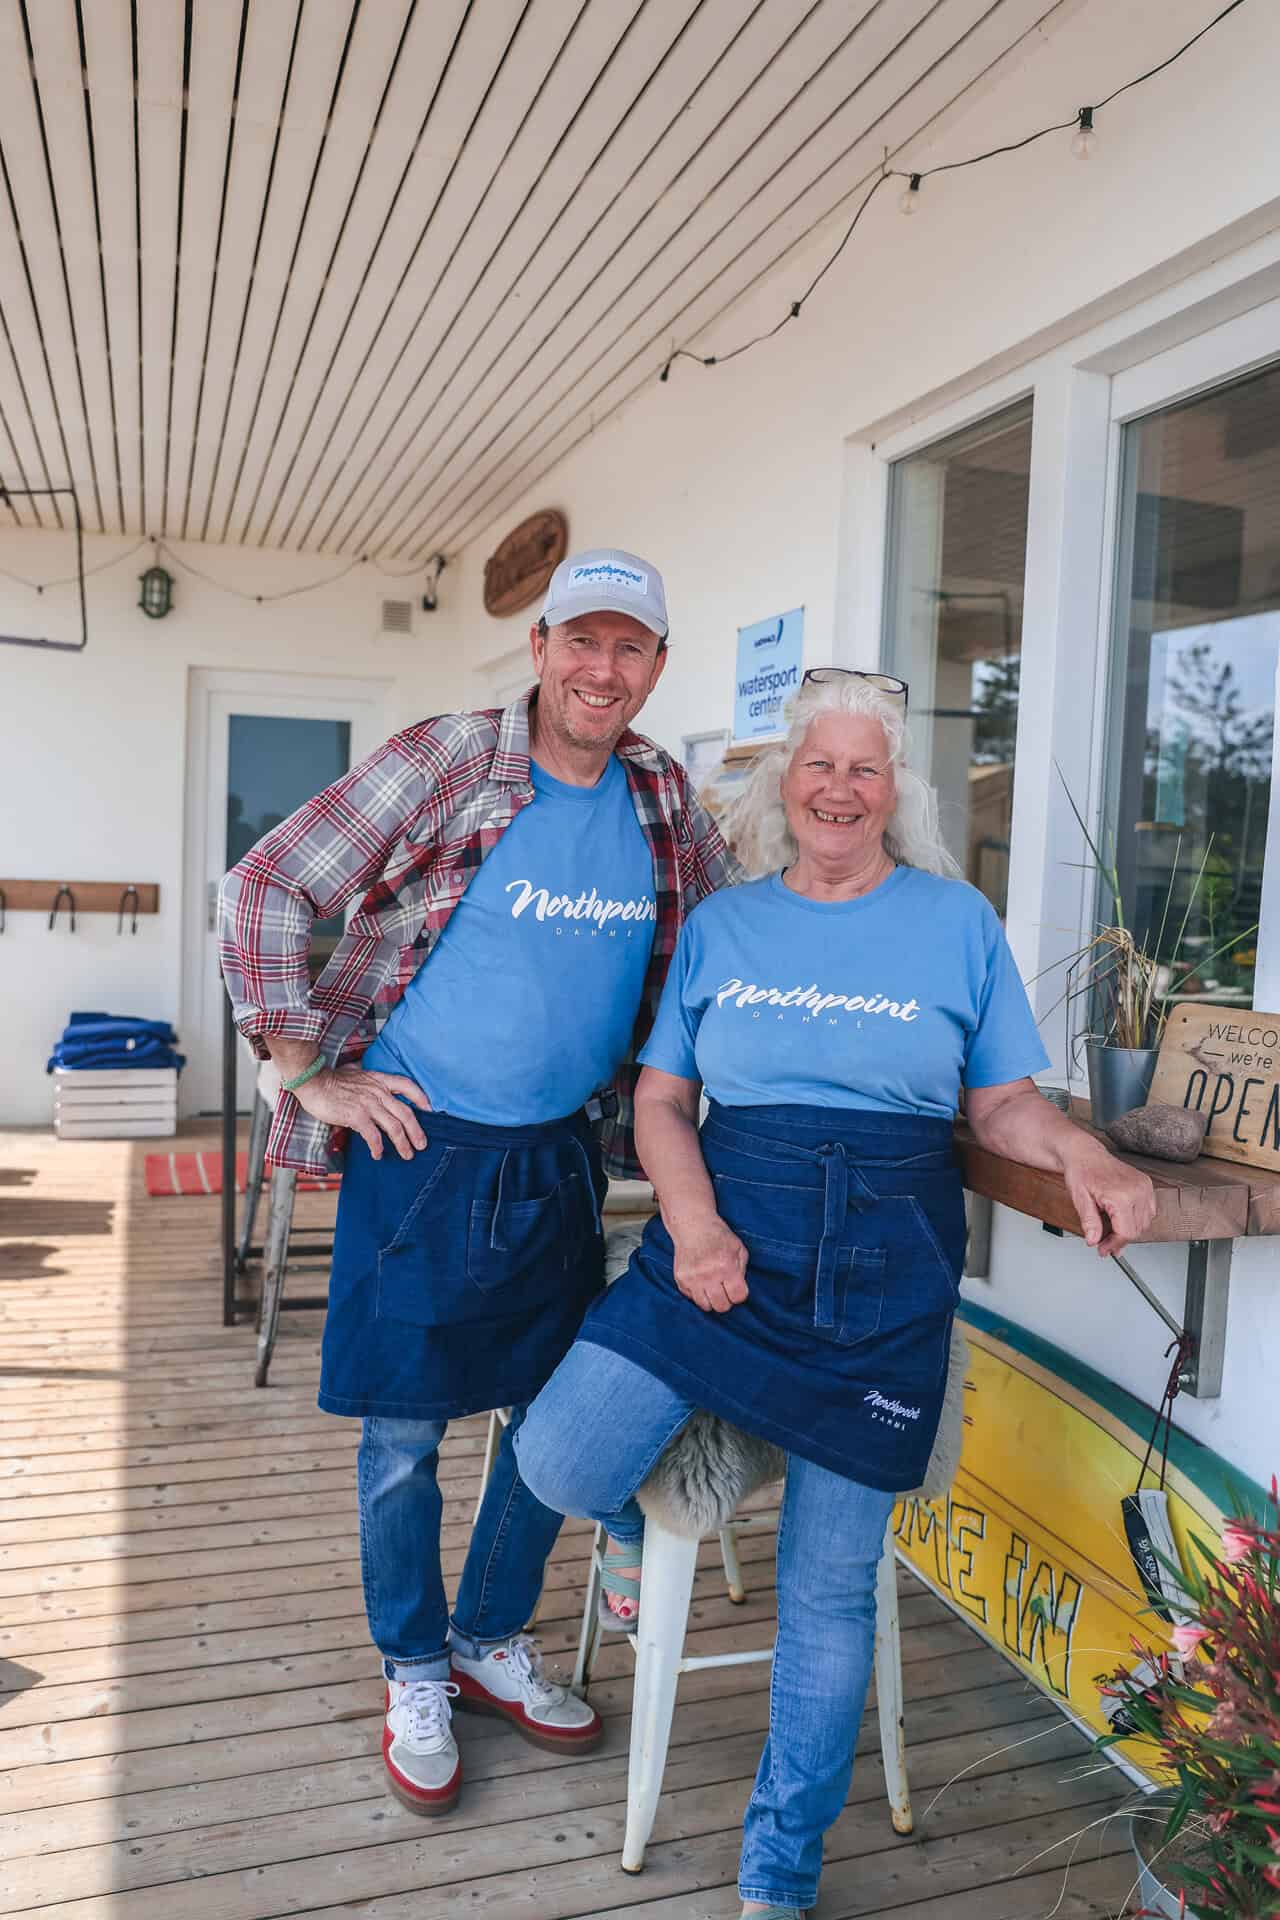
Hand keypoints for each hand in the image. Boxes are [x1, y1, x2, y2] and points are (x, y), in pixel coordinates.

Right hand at [292, 1064, 430, 1161]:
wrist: (313, 1081)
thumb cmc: (331, 1080)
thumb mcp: (357, 1075)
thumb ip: (369, 1083)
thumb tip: (376, 1090)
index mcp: (379, 1080)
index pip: (407, 1085)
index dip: (421, 1098)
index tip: (430, 1110)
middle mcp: (377, 1091)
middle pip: (406, 1113)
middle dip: (416, 1131)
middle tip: (422, 1145)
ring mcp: (368, 1104)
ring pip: (394, 1127)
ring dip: (403, 1143)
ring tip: (407, 1155)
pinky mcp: (356, 1115)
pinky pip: (373, 1135)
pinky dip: (378, 1147)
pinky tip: (378, 1155)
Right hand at [669, 1214, 748, 1313]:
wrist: (692, 1225)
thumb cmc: (719, 1236)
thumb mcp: (738, 1249)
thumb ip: (742, 1271)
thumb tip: (739, 1291)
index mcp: (727, 1266)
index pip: (738, 1297)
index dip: (739, 1294)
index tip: (736, 1288)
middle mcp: (709, 1275)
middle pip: (722, 1307)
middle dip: (726, 1300)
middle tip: (724, 1289)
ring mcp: (692, 1278)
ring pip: (705, 1307)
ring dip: (711, 1300)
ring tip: (712, 1288)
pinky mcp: (681, 1279)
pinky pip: (692, 1298)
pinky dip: (698, 1293)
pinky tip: (700, 1280)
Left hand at [1063, 1144, 1156, 1256]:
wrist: (1086, 1153)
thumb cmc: (1081, 1171)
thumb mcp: (1079, 1199)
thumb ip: (1089, 1222)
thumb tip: (1093, 1240)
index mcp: (1121, 1195)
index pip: (1126, 1233)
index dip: (1113, 1245)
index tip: (1103, 1249)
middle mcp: (1137, 1190)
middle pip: (1136, 1230)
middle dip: (1119, 1240)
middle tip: (1104, 1243)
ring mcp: (1144, 1187)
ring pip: (1145, 1222)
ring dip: (1130, 1230)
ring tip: (1111, 1229)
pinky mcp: (1146, 1184)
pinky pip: (1149, 1210)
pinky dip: (1138, 1218)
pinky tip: (1122, 1218)